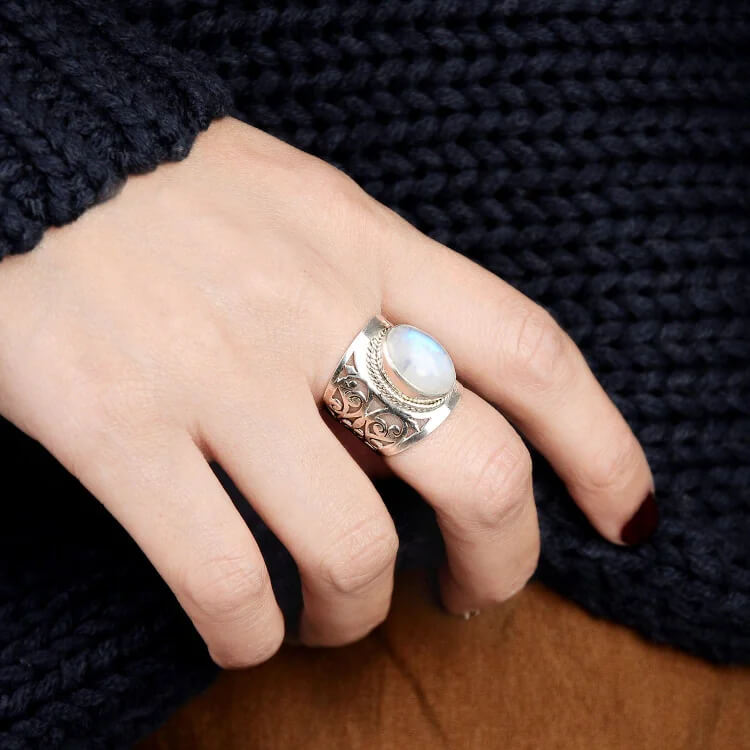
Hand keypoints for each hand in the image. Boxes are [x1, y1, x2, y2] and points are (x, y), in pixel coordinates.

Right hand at [0, 118, 654, 666]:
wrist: (27, 152)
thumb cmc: (170, 188)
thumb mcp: (299, 207)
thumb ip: (373, 301)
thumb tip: (414, 420)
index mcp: (364, 242)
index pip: (530, 352)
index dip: (602, 445)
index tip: (624, 512)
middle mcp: (307, 307)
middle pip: (477, 470)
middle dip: (504, 564)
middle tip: (477, 596)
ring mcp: (215, 372)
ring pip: (351, 545)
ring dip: (361, 612)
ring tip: (340, 615)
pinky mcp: (116, 428)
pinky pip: (222, 576)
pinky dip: (250, 634)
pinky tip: (249, 631)